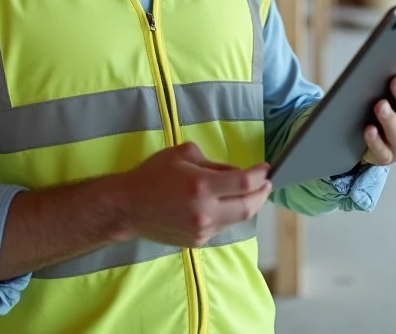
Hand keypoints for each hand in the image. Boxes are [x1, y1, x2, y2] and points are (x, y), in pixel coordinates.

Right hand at [117, 142, 271, 247]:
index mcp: (202, 186)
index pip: (244, 182)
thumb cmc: (153, 175)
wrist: (129, 207)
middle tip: (266, 183)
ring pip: (238, 219)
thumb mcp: (184, 155)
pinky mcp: (198, 241)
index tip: (266, 168)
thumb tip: (236, 173)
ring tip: (251, 193)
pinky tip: (227, 204)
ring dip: (249, 205)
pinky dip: (230, 215)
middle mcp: (204, 211)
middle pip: (248, 206)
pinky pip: (223, 227)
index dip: (260, 175)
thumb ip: (214, 164)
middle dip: (262, 193)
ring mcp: (202, 230)